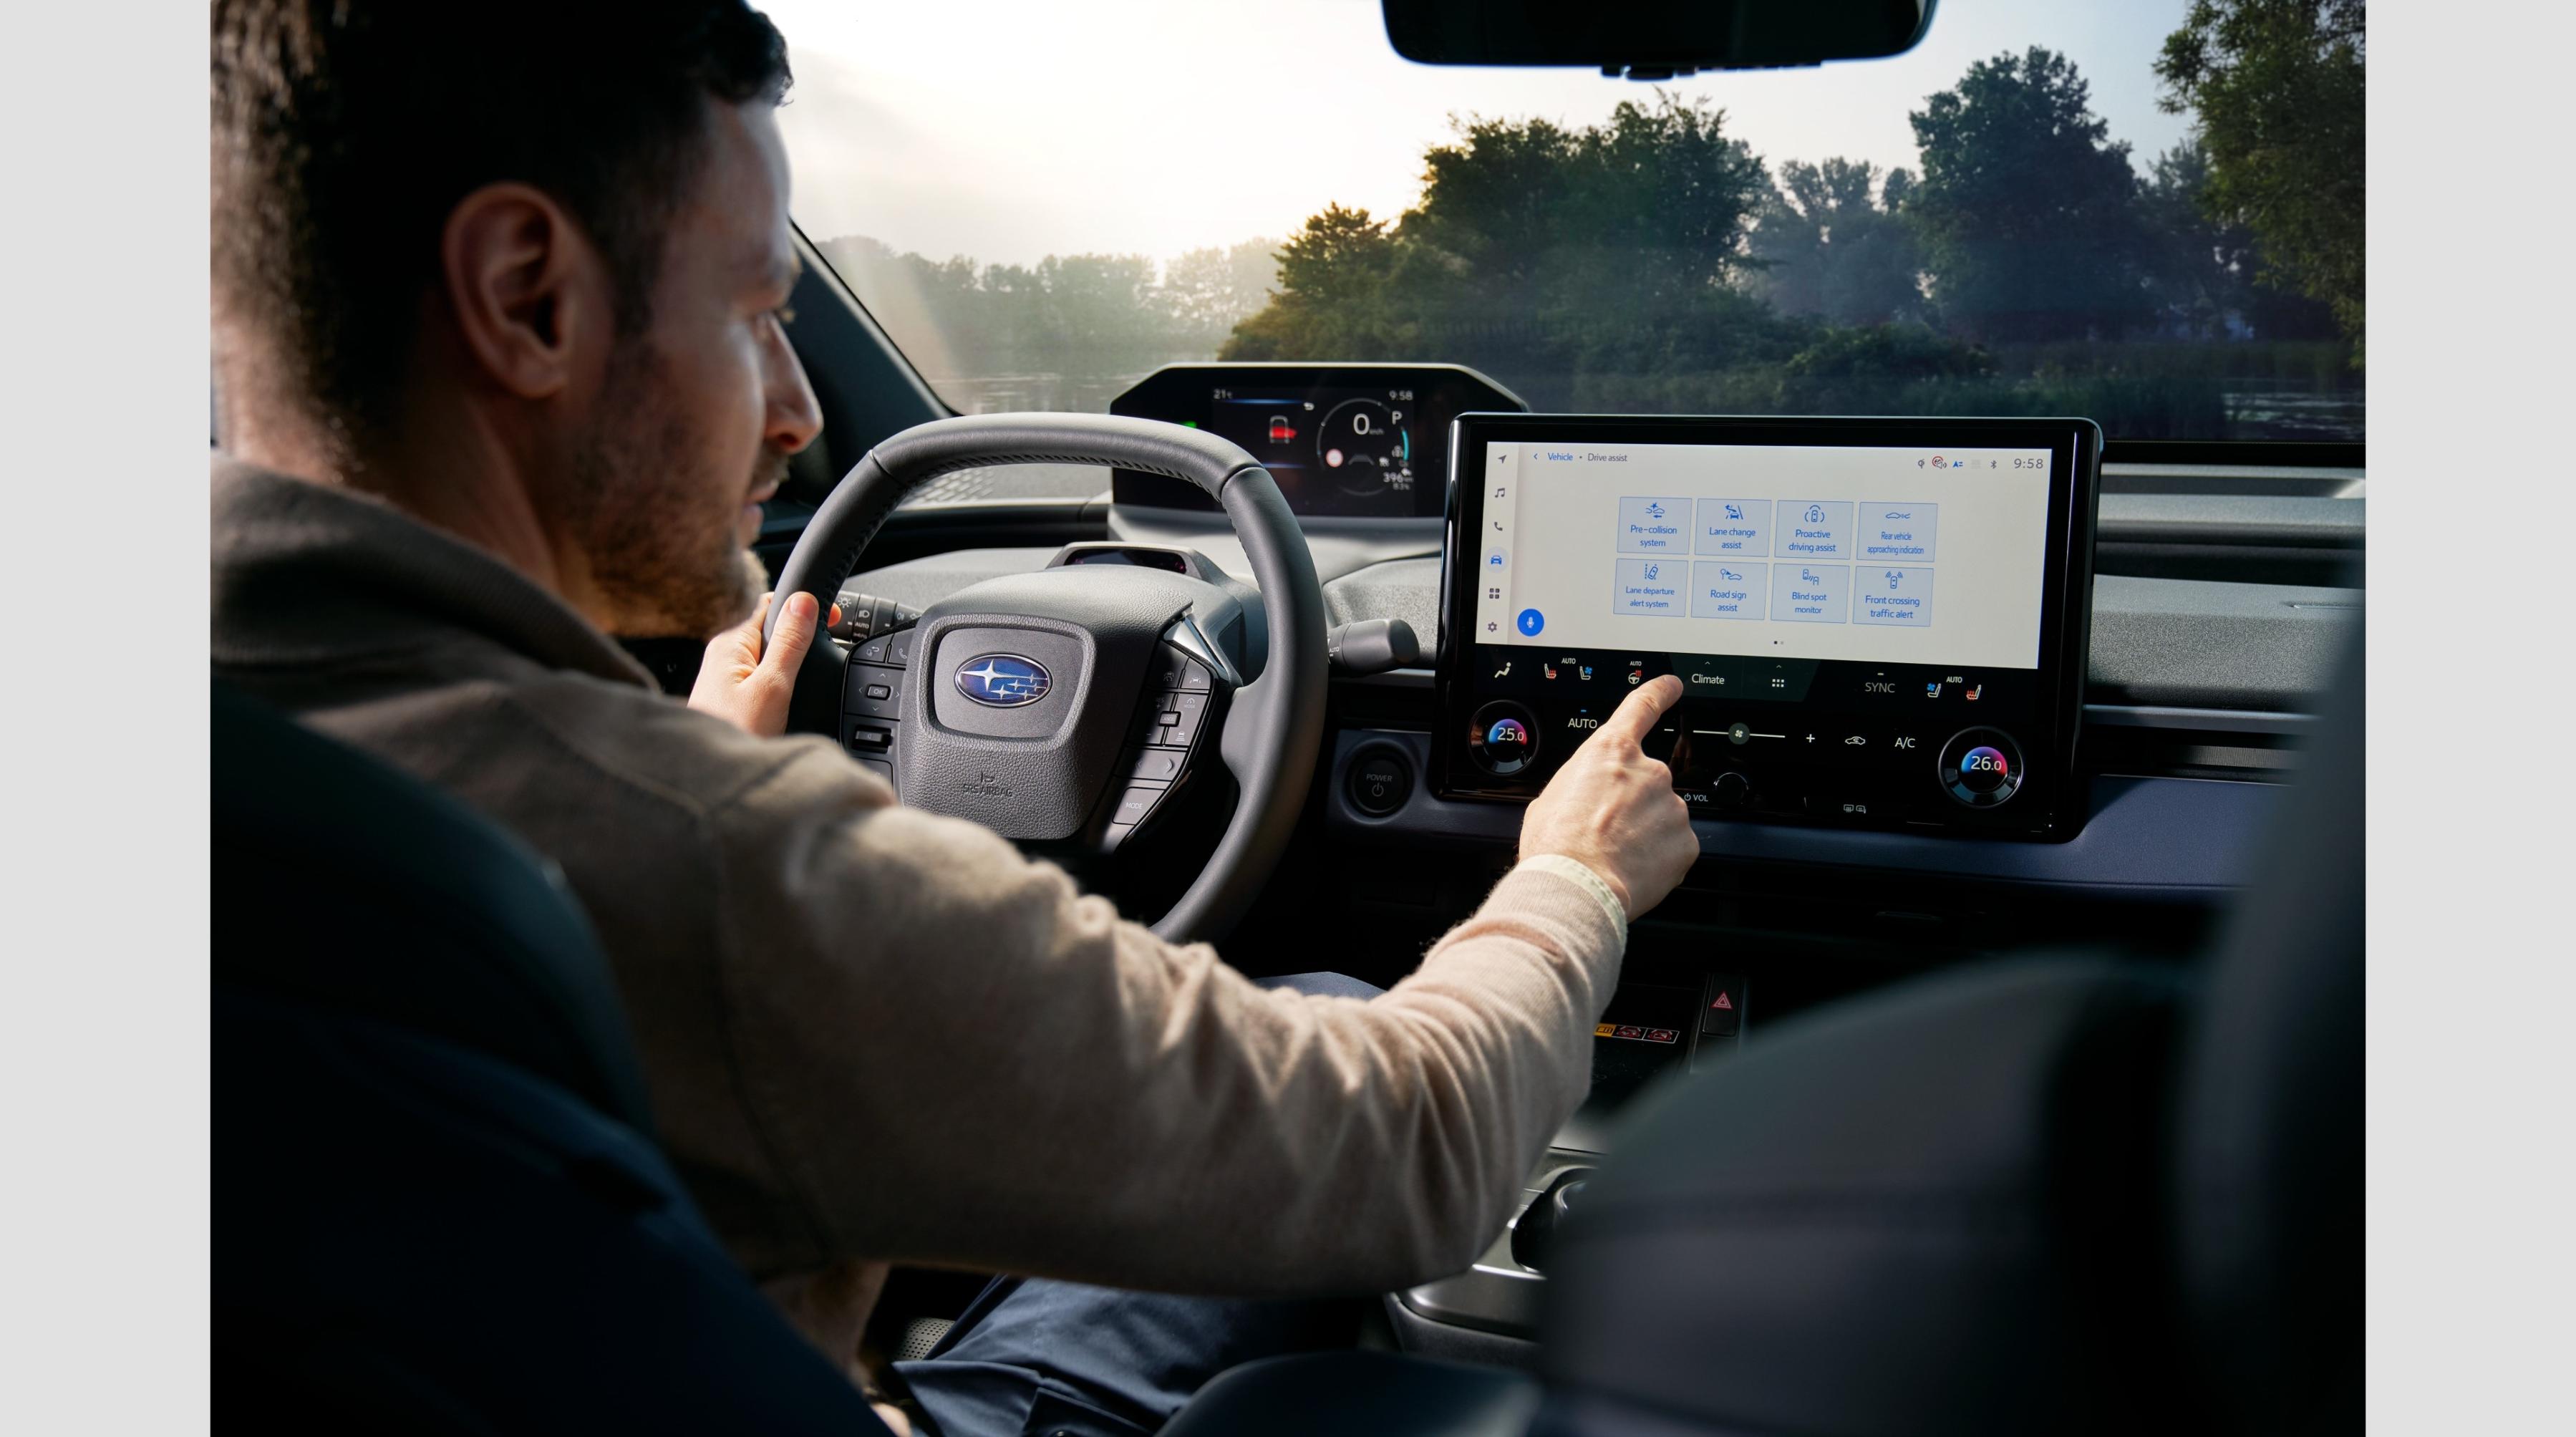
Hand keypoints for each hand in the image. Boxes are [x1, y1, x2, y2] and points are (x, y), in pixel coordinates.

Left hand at [687, 591, 824, 737]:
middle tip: (821, 659)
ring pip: (766, 657)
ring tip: (803, 684)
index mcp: (729, 643)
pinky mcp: (730, 700)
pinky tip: (788, 700)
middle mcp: (723, 657)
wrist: (709, 784)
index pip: (771, 604)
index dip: (804, 606)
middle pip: (770, 629)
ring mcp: (725, 679)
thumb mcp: (772, 688)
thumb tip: (803, 601)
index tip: (833, 621)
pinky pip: (761, 678)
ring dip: (790, 664)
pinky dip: (779, 683)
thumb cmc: (733, 738)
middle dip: (799, 639)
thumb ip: (789, 643)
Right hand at [1517, 674, 1697, 919]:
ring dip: (1645, 833)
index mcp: (1611, 752)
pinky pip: (1675, 846)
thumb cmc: (1556, 844)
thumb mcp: (1551, 797)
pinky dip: (1659, 858)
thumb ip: (1581, 784)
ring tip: (1615, 856)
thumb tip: (1583, 797)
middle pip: (1648, 781)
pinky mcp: (1686, 841)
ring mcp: (1672, 805)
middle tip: (1606, 833)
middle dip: (1632, 806)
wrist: (1577, 885)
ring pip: (1662, 816)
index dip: (1660, 692)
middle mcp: (1649, 771)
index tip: (1673, 685)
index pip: (1643, 707)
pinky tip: (1634, 870)